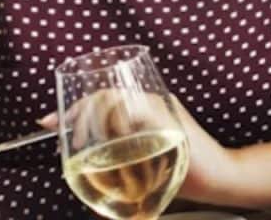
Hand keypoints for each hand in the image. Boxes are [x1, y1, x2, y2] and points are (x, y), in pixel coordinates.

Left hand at [39, 92, 236, 204]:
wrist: (220, 177)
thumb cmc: (187, 171)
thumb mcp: (149, 159)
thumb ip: (125, 154)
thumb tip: (87, 164)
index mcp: (148, 107)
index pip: (103, 94)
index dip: (73, 106)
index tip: (49, 122)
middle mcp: (155, 102)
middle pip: (104, 93)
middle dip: (77, 114)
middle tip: (69, 138)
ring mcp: (163, 109)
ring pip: (115, 99)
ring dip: (92, 120)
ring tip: (87, 144)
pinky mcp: (169, 122)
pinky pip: (134, 110)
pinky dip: (118, 122)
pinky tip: (115, 139)